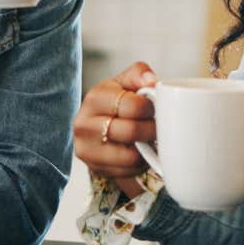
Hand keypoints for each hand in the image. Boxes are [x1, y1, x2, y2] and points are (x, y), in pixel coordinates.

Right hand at [74, 63, 158, 197]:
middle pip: (132, 132)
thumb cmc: (116, 101)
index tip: (154, 108)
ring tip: (149, 139)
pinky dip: (140, 163)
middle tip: (158, 127)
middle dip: (152, 130)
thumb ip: (139, 73)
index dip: (151, 108)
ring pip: (131, 156)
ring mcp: (87, 149)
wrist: (96, 125)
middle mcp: (85, 124)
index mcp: (95, 98)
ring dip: (147, 149)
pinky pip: (128, 171)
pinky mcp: (95, 167)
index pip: (132, 106)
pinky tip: (139, 151)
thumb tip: (151, 81)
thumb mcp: (125, 82)